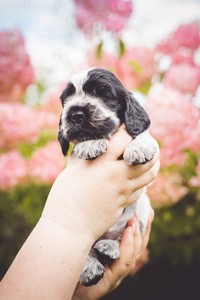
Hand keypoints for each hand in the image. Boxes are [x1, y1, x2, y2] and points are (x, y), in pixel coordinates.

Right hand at [42, 126, 159, 240]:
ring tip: (152, 158)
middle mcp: (117, 176)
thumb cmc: (64, 197)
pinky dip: (143, 181)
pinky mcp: (124, 204)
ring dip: (153, 164)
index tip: (128, 126)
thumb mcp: (71, 171)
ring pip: (149, 175)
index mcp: (102, 163)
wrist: (69, 226)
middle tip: (148, 142)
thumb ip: (82, 157)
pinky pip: (140, 190)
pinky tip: (140, 178)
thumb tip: (85, 148)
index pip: (123, 139)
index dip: (128, 130)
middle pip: (145, 157)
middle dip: (150, 147)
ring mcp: (123, 191)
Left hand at [72, 211, 153, 299]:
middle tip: (147, 212)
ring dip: (136, 236)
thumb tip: (103, 213)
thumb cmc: (75, 266)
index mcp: (117, 260)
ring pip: (134, 255)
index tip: (148, 212)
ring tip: (135, 220)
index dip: (143, 228)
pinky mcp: (109, 281)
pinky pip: (123, 263)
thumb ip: (98, 235)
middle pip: (139, 248)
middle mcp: (119, 268)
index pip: (136, 243)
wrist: (64, 289)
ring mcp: (116, 276)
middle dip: (144, 229)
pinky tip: (128, 232)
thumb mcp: (88, 246)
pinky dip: (128, 246)